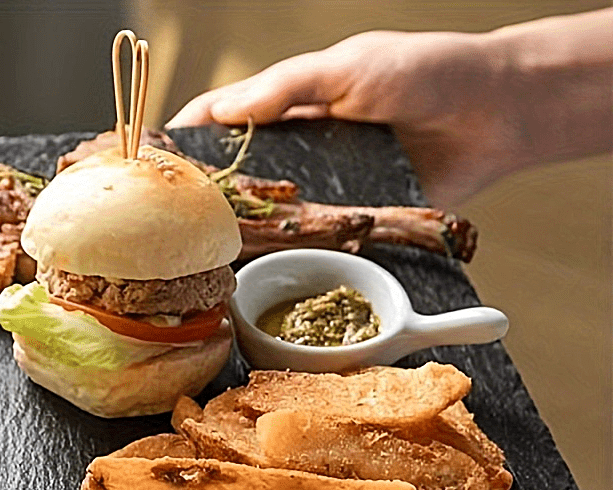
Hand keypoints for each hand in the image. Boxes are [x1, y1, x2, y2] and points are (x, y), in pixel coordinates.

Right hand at [167, 11, 612, 207]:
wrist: (494, 114)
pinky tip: (263, 264)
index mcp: (294, 100)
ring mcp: (326, 183)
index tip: (152, 162)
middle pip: (241, 170)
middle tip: (168, 219)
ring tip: (202, 249)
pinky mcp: (353, 218)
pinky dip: (289, 249)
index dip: (189, 138)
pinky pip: (314, 236)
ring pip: (272, 208)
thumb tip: (220, 110)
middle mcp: (303, 145)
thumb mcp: (348, 68)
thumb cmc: (425, 74)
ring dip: (242, 227)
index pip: (226, 119)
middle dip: (205, 192)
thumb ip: (285, 88)